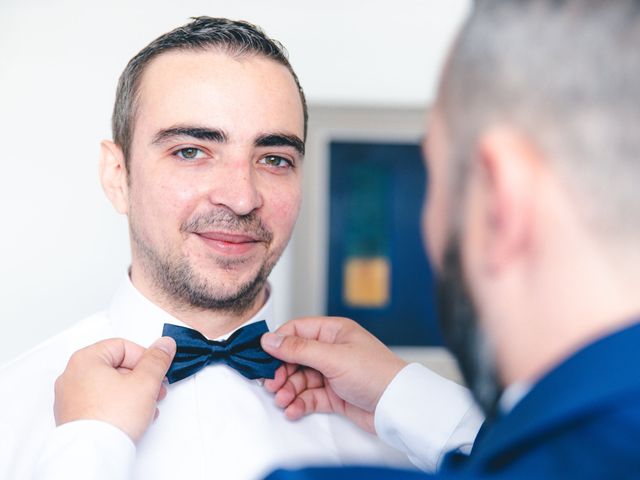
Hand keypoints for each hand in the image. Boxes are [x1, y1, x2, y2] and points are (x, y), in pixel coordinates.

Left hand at [54, 337, 175, 442]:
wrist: (94, 454)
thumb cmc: (112, 418)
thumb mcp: (145, 382)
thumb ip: (157, 359)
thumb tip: (164, 345)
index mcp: (85, 359)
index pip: (123, 347)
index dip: (145, 358)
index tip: (156, 371)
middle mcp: (72, 376)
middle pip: (116, 366)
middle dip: (141, 379)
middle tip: (155, 391)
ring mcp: (69, 398)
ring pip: (109, 386)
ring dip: (132, 394)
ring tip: (146, 408)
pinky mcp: (73, 417)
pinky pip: (100, 403)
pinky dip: (118, 406)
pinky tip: (132, 419)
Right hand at [261, 317, 406, 433]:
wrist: (398, 406)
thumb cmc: (376, 373)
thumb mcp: (333, 357)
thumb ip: (299, 349)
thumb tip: (269, 339)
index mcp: (333, 332)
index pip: (297, 331)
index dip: (278, 343)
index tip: (262, 357)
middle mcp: (331, 350)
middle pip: (295, 357)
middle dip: (281, 371)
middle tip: (271, 384)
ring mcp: (332, 373)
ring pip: (300, 379)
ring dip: (288, 390)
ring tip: (283, 400)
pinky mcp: (334, 395)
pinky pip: (309, 396)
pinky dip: (299, 403)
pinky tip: (293, 409)